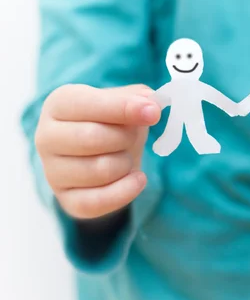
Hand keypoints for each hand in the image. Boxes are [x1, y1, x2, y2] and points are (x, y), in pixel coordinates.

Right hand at [35, 84, 160, 219]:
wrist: (105, 153)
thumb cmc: (113, 122)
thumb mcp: (125, 101)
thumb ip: (139, 98)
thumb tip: (151, 104)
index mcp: (59, 104)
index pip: (88, 104)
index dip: (123, 108)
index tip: (153, 112)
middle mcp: (47, 137)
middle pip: (93, 138)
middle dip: (125, 137)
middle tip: (132, 136)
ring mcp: (53, 171)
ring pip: (101, 170)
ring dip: (126, 163)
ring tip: (125, 156)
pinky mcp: (66, 200)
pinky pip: (98, 201)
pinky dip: (126, 191)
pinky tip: (137, 179)